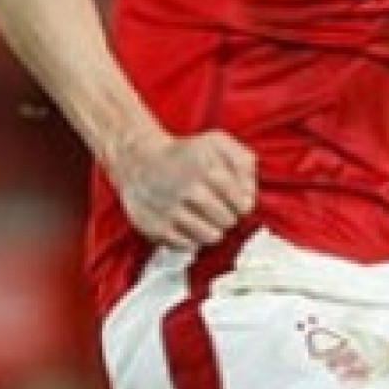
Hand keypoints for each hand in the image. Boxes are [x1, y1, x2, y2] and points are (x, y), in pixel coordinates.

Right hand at [113, 131, 258, 250]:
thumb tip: (250, 195)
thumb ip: (244, 162)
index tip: (234, 201)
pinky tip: (186, 224)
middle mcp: (187, 188)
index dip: (242, 206)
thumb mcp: (218, 142)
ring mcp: (170, 210)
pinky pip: (187, 246)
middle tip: (217, 209)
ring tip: (203, 218)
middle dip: (227, 218)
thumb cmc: (185, 154)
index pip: (242, 204)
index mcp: (206, 166)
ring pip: (209, 237)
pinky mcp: (155, 227)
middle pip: (227, 222)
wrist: (138, 161)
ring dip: (212, 230)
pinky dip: (191, 239)